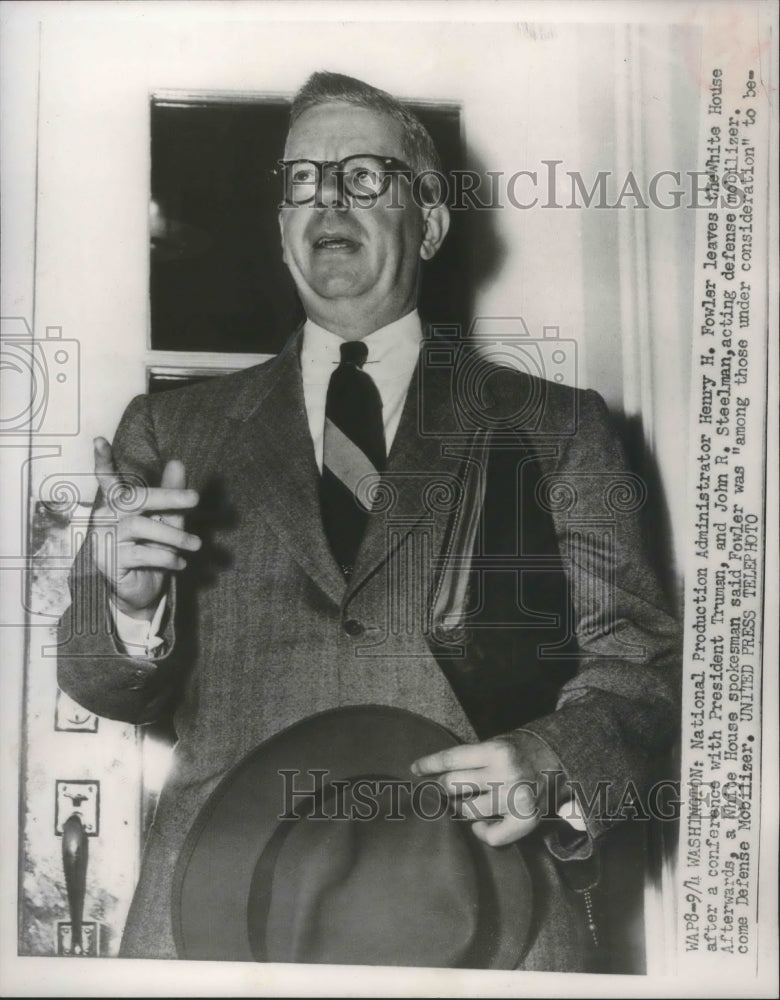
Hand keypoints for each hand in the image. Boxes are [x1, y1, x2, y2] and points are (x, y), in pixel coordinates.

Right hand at [90, 437, 200, 618]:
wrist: (143, 591)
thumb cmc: (153, 550)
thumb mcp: (168, 520)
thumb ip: (171, 494)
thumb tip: (177, 462)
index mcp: (117, 504)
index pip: (107, 480)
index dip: (102, 461)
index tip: (100, 440)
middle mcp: (105, 517)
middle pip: (133, 498)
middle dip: (167, 496)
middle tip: (196, 498)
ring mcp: (104, 539)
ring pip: (140, 526)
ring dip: (173, 535)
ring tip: (196, 544)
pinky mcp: (108, 561)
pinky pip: (141, 554)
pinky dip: (166, 558)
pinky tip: (180, 563)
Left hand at [411, 732, 563, 845]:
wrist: (561, 759)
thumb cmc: (521, 750)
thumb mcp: (497, 743)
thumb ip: (472, 758)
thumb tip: (437, 775)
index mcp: (495, 750)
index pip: (451, 759)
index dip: (429, 765)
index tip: (415, 769)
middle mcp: (505, 774)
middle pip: (454, 786)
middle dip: (439, 788)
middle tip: (434, 789)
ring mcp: (515, 798)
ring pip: (468, 811)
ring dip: (456, 808)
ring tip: (456, 804)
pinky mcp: (526, 819)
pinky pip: (492, 836)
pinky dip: (481, 832)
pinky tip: (479, 824)